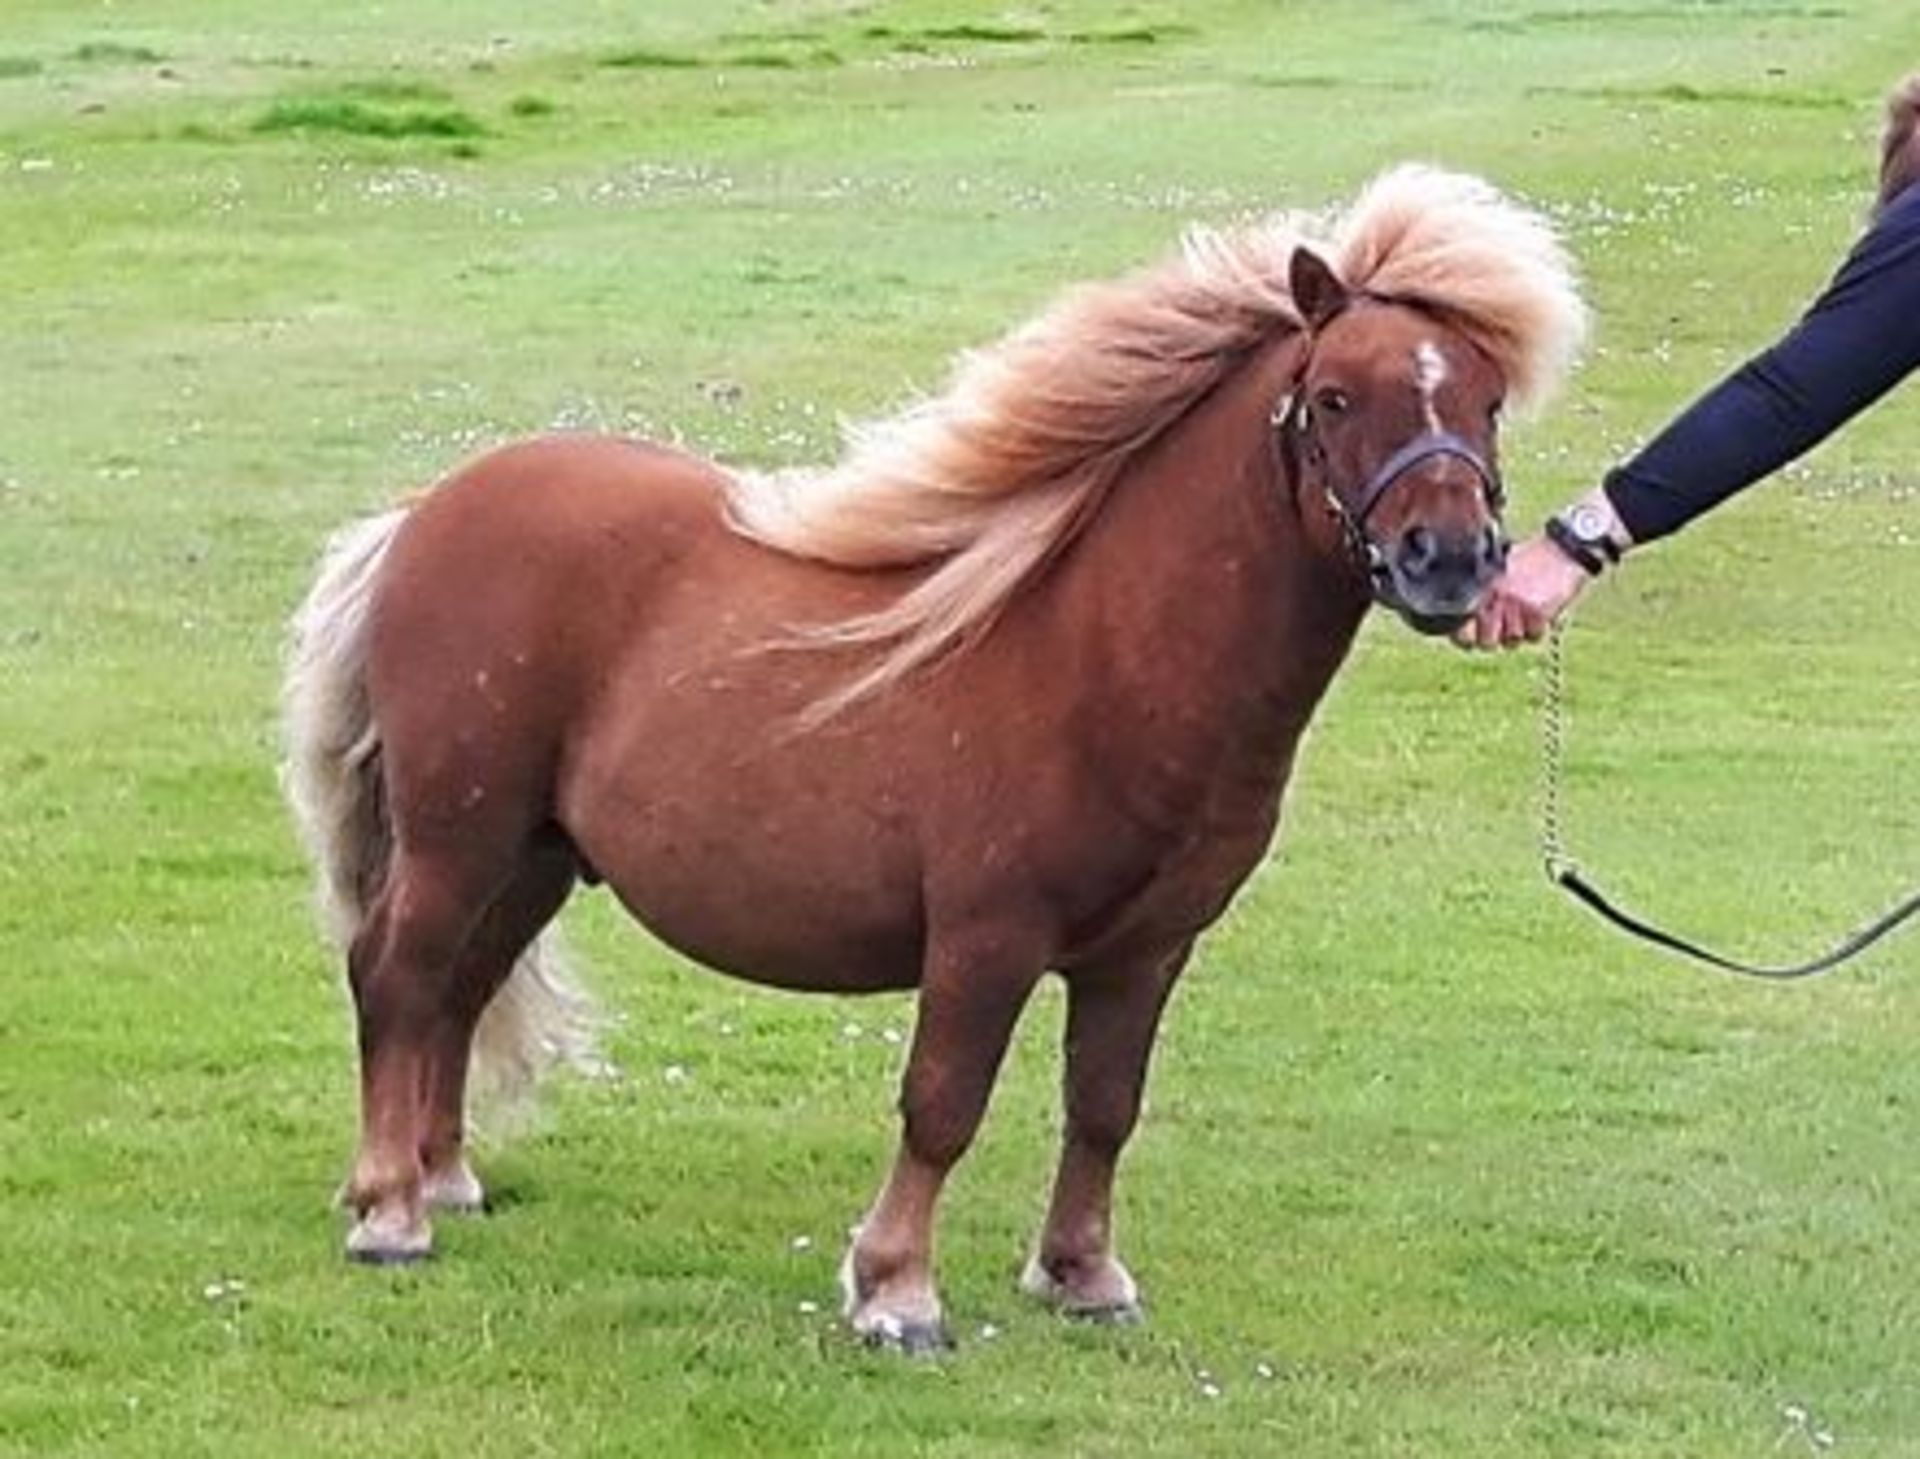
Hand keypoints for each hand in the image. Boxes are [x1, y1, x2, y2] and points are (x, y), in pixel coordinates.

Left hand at [1454, 536, 1592, 649]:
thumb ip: (1483, 591)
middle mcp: (1495, 598)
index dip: (1466, 639)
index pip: (1462, 630)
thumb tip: (1466, 618)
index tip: (1473, 637)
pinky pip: (1535, 636)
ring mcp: (1515, 605)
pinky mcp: (1537, 611)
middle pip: (1487, 643)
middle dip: (1496, 639)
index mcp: (1482, 587)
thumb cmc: (1531, 559)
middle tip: (1506, 625)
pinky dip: (1539, 629)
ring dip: (1521, 632)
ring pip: (1513, 641)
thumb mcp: (1499, 567)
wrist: (1565, 549)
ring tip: (1527, 612)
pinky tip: (1542, 610)